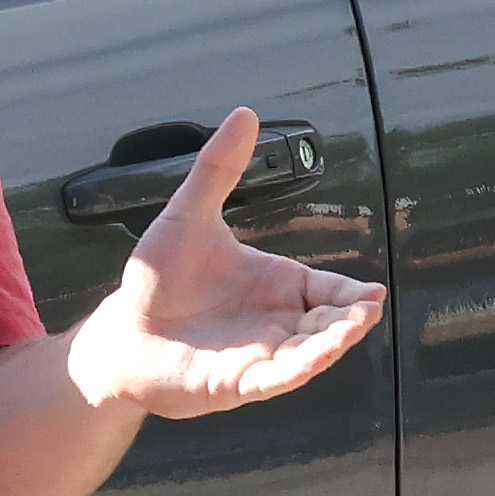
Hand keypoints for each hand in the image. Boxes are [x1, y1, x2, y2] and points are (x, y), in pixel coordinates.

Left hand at [73, 106, 383, 416]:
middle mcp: (276, 323)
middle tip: (368, 309)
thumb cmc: (159, 279)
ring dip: (331, 345)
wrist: (122, 329)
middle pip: (329, 324)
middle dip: (351, 320)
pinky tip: (314, 359)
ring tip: (349, 331)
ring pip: (308, 354)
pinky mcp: (234, 383)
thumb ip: (219, 168)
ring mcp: (259, 355)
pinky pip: (273, 379)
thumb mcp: (188, 215)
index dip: (353, 296)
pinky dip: (296, 370)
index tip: (373, 294)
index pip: (330, 291)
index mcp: (277, 285)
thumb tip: (246, 113)